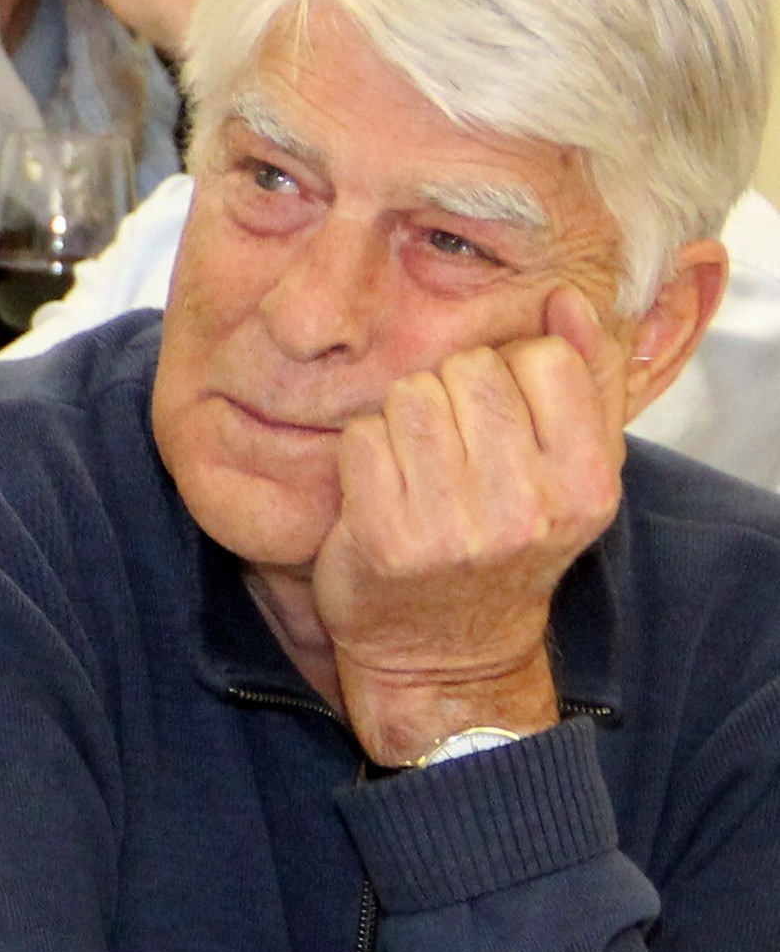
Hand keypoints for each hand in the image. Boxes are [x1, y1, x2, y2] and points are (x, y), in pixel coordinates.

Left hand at [308, 285, 623, 762]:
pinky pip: (362, 435)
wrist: (448, 652)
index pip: (542, 360)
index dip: (511, 372)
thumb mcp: (575, 470)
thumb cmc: (511, 545)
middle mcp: (529, 509)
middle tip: (453, 447)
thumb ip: (588, 379)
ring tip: (419, 466)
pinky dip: (365, 452)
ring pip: (410, 394)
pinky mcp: (384, 537)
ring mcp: (454, 527)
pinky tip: (383, 489)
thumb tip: (567, 299)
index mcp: (588, 484)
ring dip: (404, 419)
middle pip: (469, 369)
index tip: (501, 417)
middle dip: (453, 392)